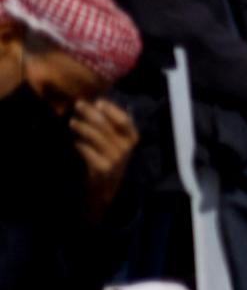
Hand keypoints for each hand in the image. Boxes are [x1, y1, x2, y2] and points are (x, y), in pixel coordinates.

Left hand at [70, 98, 137, 219]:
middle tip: (77, 105)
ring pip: (95, 136)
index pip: (123, 119)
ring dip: (81, 127)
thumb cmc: (109, 158)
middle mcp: (126, 148)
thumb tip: (98, 103)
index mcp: (132, 138)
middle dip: (90, 113)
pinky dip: (79, 145)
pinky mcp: (102, 168)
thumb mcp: (117, 141)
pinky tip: (74, 142)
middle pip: (106, 125)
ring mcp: (115, 159)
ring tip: (71, 122)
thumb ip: (112, 124)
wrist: (105, 188)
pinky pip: (87, 151)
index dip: (110, 109)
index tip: (97, 102)